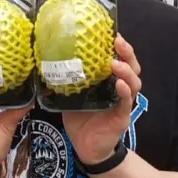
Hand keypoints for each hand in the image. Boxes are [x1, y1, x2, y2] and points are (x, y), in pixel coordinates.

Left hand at [62, 34, 141, 165]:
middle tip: (117, 41)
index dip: (118, 45)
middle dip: (126, 52)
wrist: (84, 145)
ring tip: (115, 63)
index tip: (112, 32)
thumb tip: (44, 58)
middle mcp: (119, 87)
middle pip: (131, 66)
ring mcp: (122, 102)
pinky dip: (125, 92)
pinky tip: (120, 85)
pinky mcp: (121, 117)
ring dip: (126, 71)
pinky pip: (126, 103)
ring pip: (134, 83)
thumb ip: (64, 76)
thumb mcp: (70, 92)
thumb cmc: (79, 115)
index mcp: (107, 78)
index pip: (119, 57)